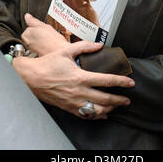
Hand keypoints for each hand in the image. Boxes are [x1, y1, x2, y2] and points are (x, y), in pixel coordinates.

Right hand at [13, 40, 134, 119]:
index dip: (121, 82)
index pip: (106, 80)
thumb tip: (99, 45)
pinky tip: (102, 114)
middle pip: (105, 99)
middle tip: (128, 100)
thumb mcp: (66, 51)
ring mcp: (74, 102)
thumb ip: (84, 46)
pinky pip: (86, 115)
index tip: (130, 83)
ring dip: (110, 109)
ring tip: (117, 107)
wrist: (32, 78)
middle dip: (119, 100)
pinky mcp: (68, 108)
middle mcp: (79, 92)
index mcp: (80, 77)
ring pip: (97, 110)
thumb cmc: (48, 63)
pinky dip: (96, 116)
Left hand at [21, 13, 67, 55]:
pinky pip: (38, 49)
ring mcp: (31, 51)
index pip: (28, 28)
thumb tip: (27, 16)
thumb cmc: (54, 41)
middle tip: (46, 34)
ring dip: (40, 41)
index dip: (37, 27)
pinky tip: (49, 46)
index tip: (43, 29)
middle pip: (31, 35)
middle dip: (37, 34)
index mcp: (26, 34)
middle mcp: (26, 43)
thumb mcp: (44, 26)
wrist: (60, 53)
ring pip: (35, 42)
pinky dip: (42, 47)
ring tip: (49, 40)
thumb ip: (33, 21)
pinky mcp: (36, 56)